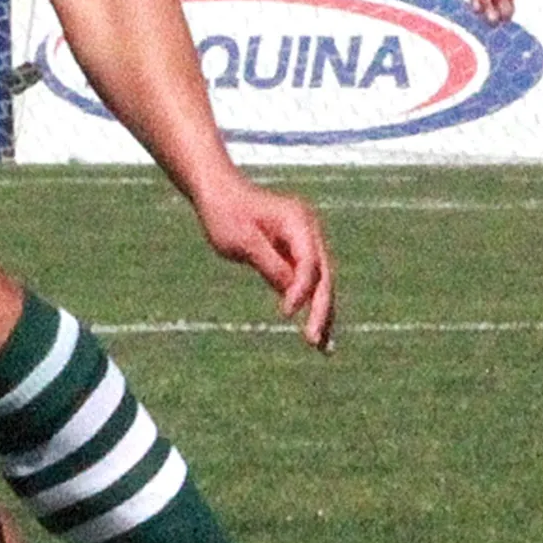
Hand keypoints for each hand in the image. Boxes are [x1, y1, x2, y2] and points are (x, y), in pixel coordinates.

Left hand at [193, 177, 335, 351]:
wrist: (219, 193)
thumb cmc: (226, 213)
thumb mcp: (243, 241)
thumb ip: (269, 265)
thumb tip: (291, 294)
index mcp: (298, 221)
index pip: (309, 262)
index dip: (302, 290)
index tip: (285, 312)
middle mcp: (309, 232)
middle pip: (323, 276)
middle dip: (321, 310)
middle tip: (315, 341)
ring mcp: (306, 243)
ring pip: (321, 283)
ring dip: (322, 314)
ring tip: (324, 348)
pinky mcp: (296, 254)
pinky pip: (308, 284)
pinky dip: (310, 306)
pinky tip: (316, 332)